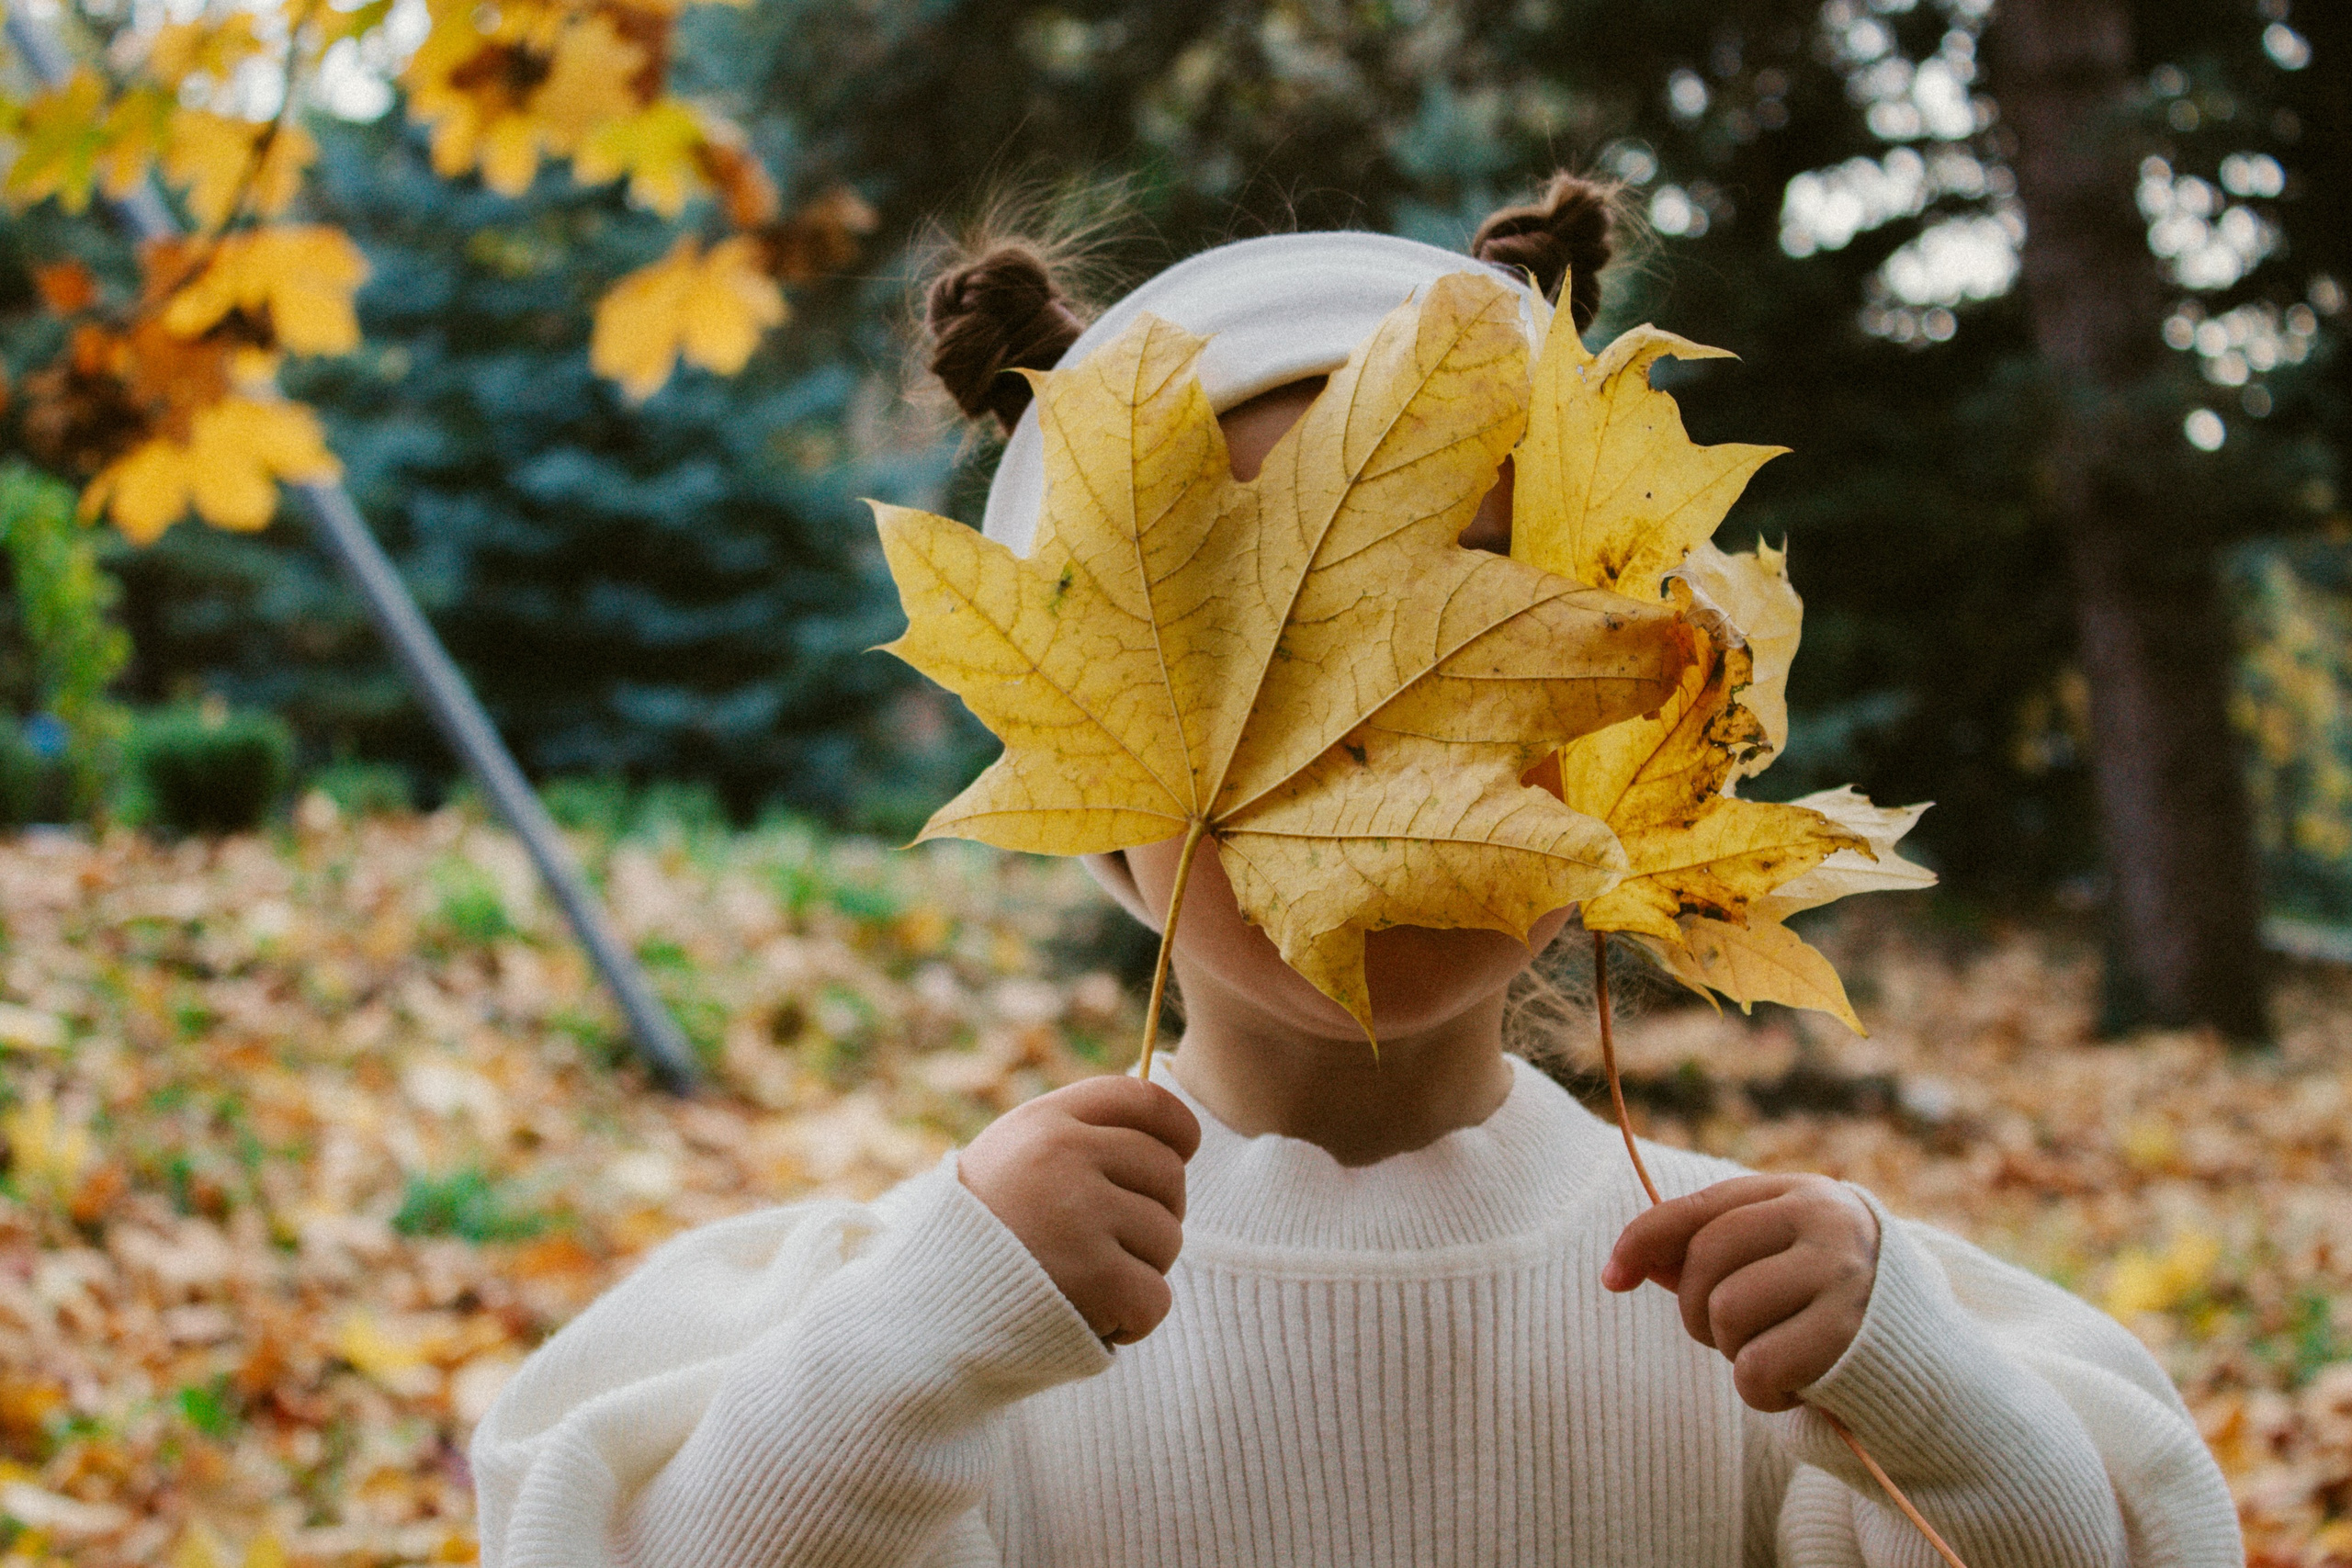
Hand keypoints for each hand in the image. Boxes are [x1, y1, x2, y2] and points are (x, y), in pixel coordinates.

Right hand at [959, 1075, 1199, 1345]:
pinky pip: (1156, 1297)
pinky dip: (1132, 1320)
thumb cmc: (973, 1242)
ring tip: (1081, 1283)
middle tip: (1106, 1248)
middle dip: (1153, 1216)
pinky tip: (1089, 1318)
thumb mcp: (1009, 1161)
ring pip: (1168, 1238)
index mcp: (1045, 1123)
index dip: (1177, 1132)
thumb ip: (1077, 1140)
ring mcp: (1079, 1216)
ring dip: (1138, 1272)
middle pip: (1168, 1175)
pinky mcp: (1094, 1278)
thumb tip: (1170, 1141)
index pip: (1147, 1101)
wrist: (913, 1320)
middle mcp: (1064, 1157)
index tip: (1177, 1158)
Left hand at [1602, 1173, 1880, 1412]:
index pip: (1699, 1209)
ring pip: (1725, 1313)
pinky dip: (1761, 1392)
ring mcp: (1842, 1274)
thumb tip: (1627, 1262)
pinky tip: (1797, 1385)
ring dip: (1734, 1352)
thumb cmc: (1832, 1311)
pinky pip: (1756, 1369)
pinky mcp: (1850, 1336)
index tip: (1612, 1279)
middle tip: (1735, 1336)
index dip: (1642, 1242)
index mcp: (1799, 1193)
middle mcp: (1824, 1221)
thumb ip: (1709, 1255)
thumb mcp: (1776, 1264)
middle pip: (1704, 1262)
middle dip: (1700, 1313)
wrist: (1937, 1369)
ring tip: (1776, 1353)